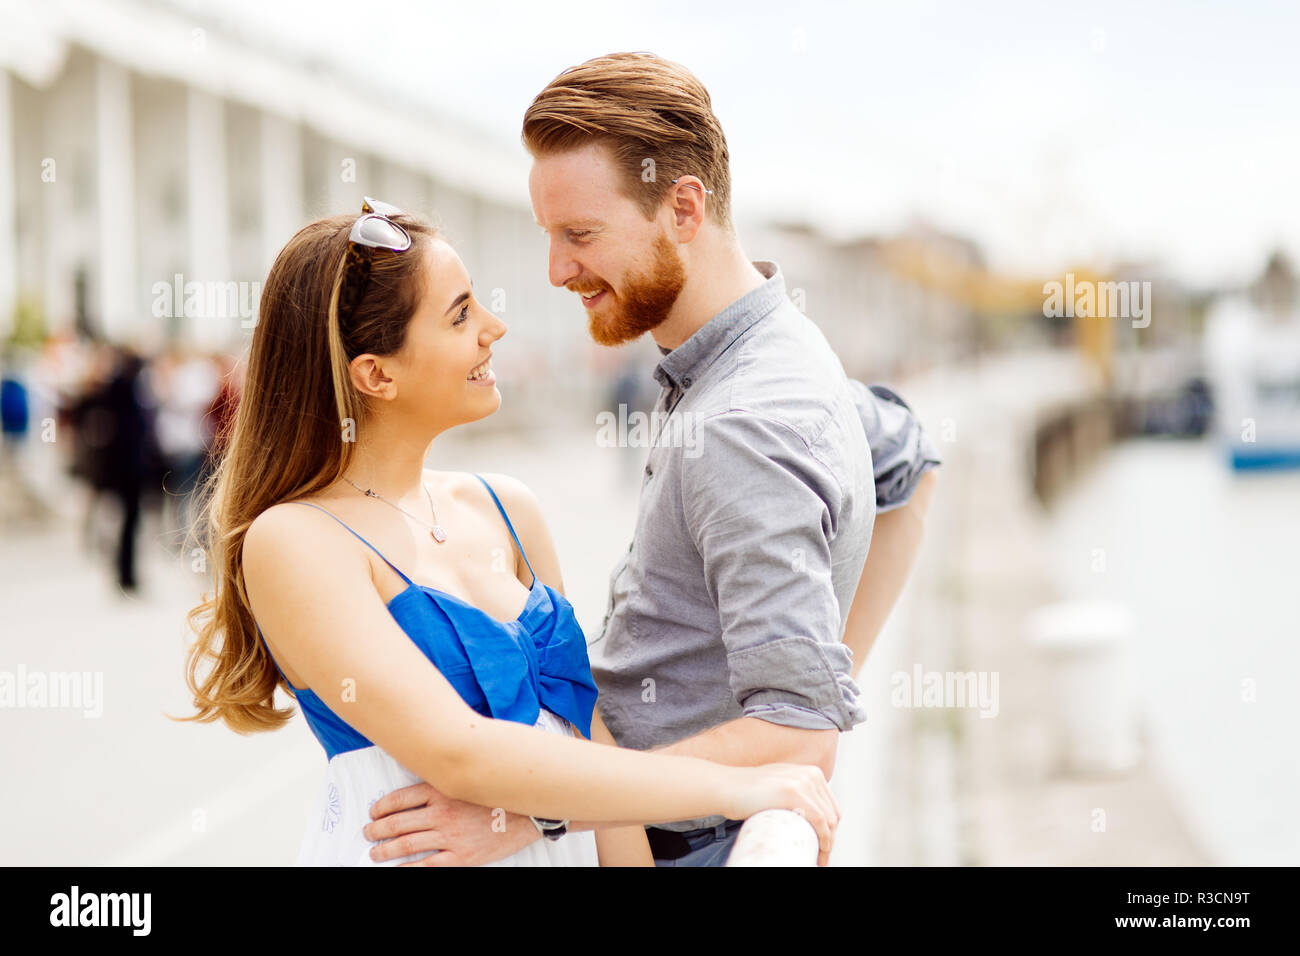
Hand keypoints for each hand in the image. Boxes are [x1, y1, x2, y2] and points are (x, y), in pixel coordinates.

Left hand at [362, 781, 540, 865]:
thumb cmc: (498, 795)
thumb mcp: (469, 779)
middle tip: (368, 834)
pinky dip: (407, 868)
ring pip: (407, 845)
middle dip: (377, 830)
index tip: (373, 813)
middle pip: (398, 823)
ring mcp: (450, 836)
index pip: (400, 799)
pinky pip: (426, 865)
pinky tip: (396, 869)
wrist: (528, 813)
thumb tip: (421, 783)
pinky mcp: (461, 857)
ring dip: (385, 850)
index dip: (381, 807)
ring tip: (375, 852)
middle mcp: (442, 812)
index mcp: (443, 790)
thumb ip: (445, 781)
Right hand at [725, 763, 840, 865]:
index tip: (823, 847)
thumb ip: (793, 790)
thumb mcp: (779, 783)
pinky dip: (824, 840)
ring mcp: (804, 782)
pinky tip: (820, 852)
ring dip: (828, 844)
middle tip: (820, 857)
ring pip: (829, 821)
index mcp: (811, 772)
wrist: (727, 787)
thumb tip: (801, 813)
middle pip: (833, 814)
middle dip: (830, 839)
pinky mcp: (795, 792)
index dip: (830, 830)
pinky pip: (820, 821)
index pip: (831, 806)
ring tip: (818, 860)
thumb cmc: (748, 791)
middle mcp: (811, 774)